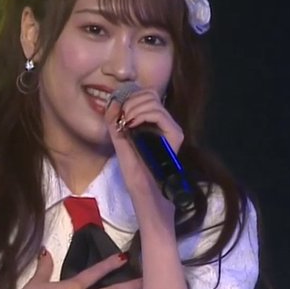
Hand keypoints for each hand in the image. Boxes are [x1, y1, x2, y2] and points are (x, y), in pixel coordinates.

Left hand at [104, 88, 181, 219]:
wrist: (146, 195)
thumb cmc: (136, 175)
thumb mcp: (119, 145)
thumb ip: (115, 125)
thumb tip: (113, 102)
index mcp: (152, 124)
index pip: (145, 95)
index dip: (129, 97)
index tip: (118, 113)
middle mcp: (163, 124)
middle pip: (150, 94)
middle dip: (130, 101)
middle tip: (122, 119)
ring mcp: (171, 128)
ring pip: (154, 101)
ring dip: (134, 107)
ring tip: (126, 123)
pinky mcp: (175, 135)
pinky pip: (159, 114)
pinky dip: (142, 114)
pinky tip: (133, 125)